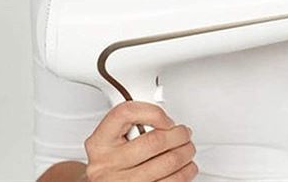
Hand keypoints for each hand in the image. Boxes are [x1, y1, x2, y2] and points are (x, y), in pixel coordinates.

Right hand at [83, 101, 197, 180]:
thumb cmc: (107, 164)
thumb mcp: (109, 140)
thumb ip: (131, 124)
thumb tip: (165, 121)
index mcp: (99, 144)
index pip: (125, 114)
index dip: (153, 113)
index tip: (167, 119)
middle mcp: (107, 165)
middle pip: (153, 142)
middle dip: (179, 135)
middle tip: (185, 134)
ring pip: (166, 165)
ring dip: (185, 155)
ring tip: (188, 150)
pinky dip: (184, 175)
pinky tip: (185, 169)